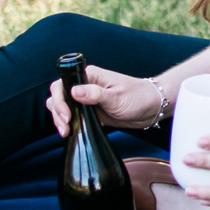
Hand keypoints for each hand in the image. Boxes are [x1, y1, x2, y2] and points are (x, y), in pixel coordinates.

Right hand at [46, 66, 161, 135]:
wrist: (151, 107)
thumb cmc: (138, 97)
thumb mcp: (117, 97)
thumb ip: (95, 94)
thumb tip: (74, 92)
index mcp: (89, 76)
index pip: (63, 84)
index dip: (59, 100)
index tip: (66, 116)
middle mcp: (85, 85)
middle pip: (59, 96)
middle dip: (57, 112)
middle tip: (66, 128)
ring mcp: (86, 98)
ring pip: (63, 106)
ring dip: (60, 119)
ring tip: (66, 132)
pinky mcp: (90, 110)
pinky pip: (73, 115)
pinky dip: (69, 123)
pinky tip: (71, 133)